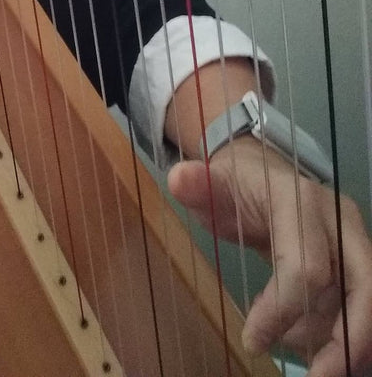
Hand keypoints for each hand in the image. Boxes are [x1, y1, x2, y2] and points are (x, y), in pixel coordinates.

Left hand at [167, 136, 371, 376]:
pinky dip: (345, 334)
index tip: (252, 340)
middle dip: (347, 342)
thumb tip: (177, 179)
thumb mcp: (213, 187)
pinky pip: (363, 305)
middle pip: (364, 288)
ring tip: (302, 355)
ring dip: (343, 342)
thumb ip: (197, 186)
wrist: (262, 174)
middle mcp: (339, 220)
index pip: (306, 268)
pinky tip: (311, 343)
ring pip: (367, 302)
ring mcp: (355, 240)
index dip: (282, 312)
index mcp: (300, 200)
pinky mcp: (359, 260)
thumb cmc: (235, 186)